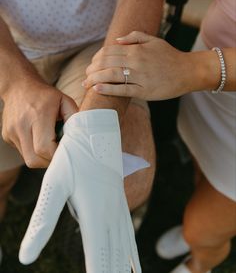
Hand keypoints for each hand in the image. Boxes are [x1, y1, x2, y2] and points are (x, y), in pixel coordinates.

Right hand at [1, 79, 77, 167]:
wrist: (19, 86)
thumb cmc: (45, 95)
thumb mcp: (64, 100)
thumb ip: (74, 117)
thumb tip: (81, 136)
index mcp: (38, 114)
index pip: (44, 148)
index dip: (57, 154)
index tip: (67, 151)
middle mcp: (22, 124)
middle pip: (34, 159)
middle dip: (49, 161)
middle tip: (60, 153)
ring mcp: (11, 131)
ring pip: (28, 159)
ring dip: (41, 158)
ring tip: (50, 145)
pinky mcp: (7, 136)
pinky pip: (23, 152)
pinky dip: (33, 151)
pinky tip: (39, 139)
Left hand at [19, 110, 140, 272]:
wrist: (97, 133)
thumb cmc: (73, 157)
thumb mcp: (54, 185)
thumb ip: (42, 222)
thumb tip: (25, 256)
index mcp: (93, 214)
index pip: (98, 257)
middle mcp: (110, 215)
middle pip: (114, 255)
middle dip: (114, 272)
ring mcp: (118, 208)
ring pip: (125, 246)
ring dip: (126, 265)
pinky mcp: (120, 202)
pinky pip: (129, 233)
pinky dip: (132, 251)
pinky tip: (133, 260)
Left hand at [84, 32, 192, 100]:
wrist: (188, 71)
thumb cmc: (170, 56)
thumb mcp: (154, 40)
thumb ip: (135, 36)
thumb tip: (117, 40)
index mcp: (136, 49)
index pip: (109, 51)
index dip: (97, 58)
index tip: (91, 64)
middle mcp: (136, 61)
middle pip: (106, 63)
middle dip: (92, 69)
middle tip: (85, 75)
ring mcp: (140, 76)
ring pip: (111, 75)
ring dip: (95, 79)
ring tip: (86, 83)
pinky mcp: (144, 91)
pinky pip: (122, 89)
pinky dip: (108, 89)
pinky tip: (97, 89)